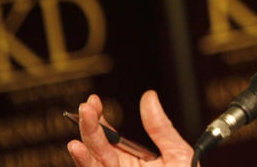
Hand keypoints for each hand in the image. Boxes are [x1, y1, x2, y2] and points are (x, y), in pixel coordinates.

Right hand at [67, 90, 195, 166]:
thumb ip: (160, 128)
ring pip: (93, 163)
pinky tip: (79, 150)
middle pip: (98, 147)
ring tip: (80, 126)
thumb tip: (149, 96)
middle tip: (85, 107)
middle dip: (90, 126)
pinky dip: (85, 162)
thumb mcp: (177, 153)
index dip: (100, 118)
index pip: (110, 135)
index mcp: (132, 159)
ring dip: (84, 145)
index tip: (93, 100)